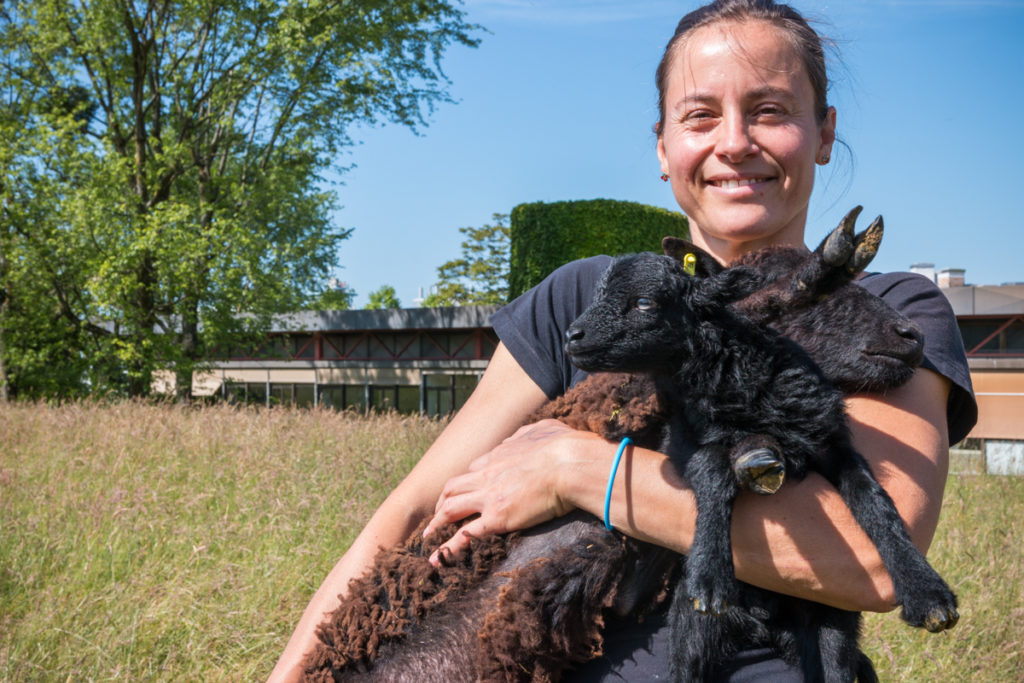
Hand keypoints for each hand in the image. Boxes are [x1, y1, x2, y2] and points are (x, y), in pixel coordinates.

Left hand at [422, 419, 598, 564]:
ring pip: (451, 508)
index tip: (466, 491)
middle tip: (439, 513)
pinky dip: (449, 546)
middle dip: (443, 500)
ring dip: (437, 521)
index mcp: (498, 456)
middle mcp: (487, 475)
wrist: (569, 463)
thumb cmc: (563, 446)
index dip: (468, 482)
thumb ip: (528, 435)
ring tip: (430, 534)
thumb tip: (527, 436)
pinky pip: (466, 534)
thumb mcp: (541, 430)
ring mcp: (489, 497)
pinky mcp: (497, 518)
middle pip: (453, 487)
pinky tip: (439, 556)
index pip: (474, 469)